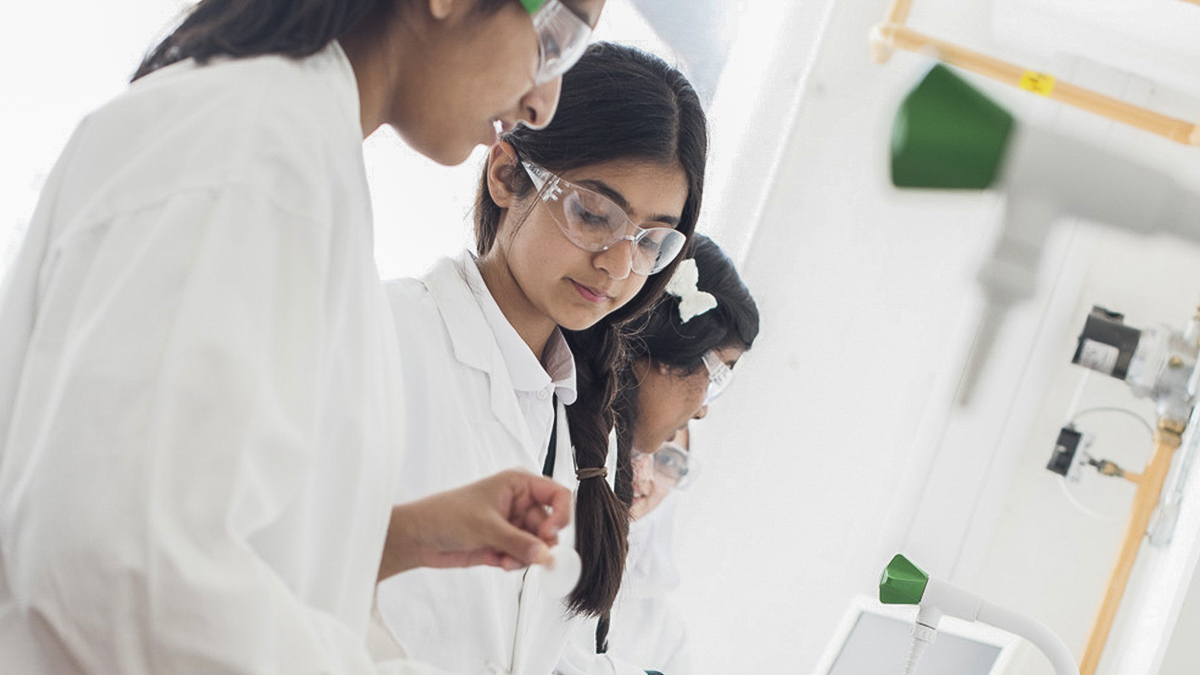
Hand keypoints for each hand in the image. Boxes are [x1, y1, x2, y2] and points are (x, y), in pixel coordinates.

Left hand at [378, 469, 572, 580]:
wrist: (419, 537)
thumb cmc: (445, 514)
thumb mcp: (486, 527)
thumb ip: (518, 542)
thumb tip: (545, 555)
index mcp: (518, 484)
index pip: (558, 495)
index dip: (561, 515)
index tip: (550, 534)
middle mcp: (519, 502)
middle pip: (550, 525)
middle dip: (541, 544)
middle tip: (531, 557)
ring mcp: (512, 524)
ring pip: (538, 545)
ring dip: (526, 557)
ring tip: (505, 560)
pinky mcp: (504, 543)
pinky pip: (524, 557)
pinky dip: (514, 563)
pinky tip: (496, 561)